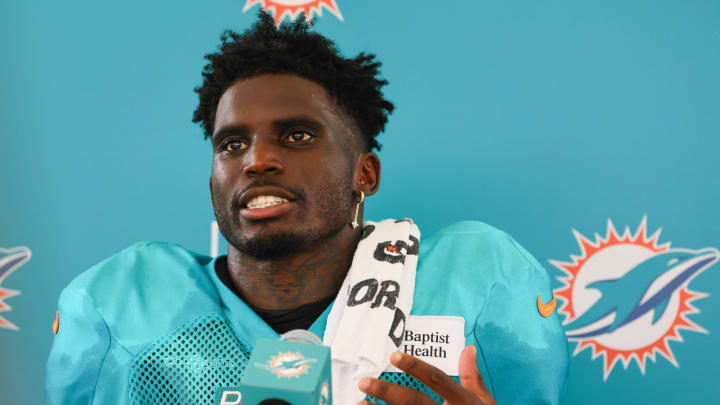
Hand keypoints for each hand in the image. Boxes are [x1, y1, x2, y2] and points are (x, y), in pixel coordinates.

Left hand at [357, 345, 495, 404]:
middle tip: (364, 382)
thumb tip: (468, 348)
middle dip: (388, 391)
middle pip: (414, 401)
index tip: (394, 356)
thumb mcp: (484, 401)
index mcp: (463, 401)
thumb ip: (472, 376)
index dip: (415, 367)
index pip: (436, 379)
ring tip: (359, 402)